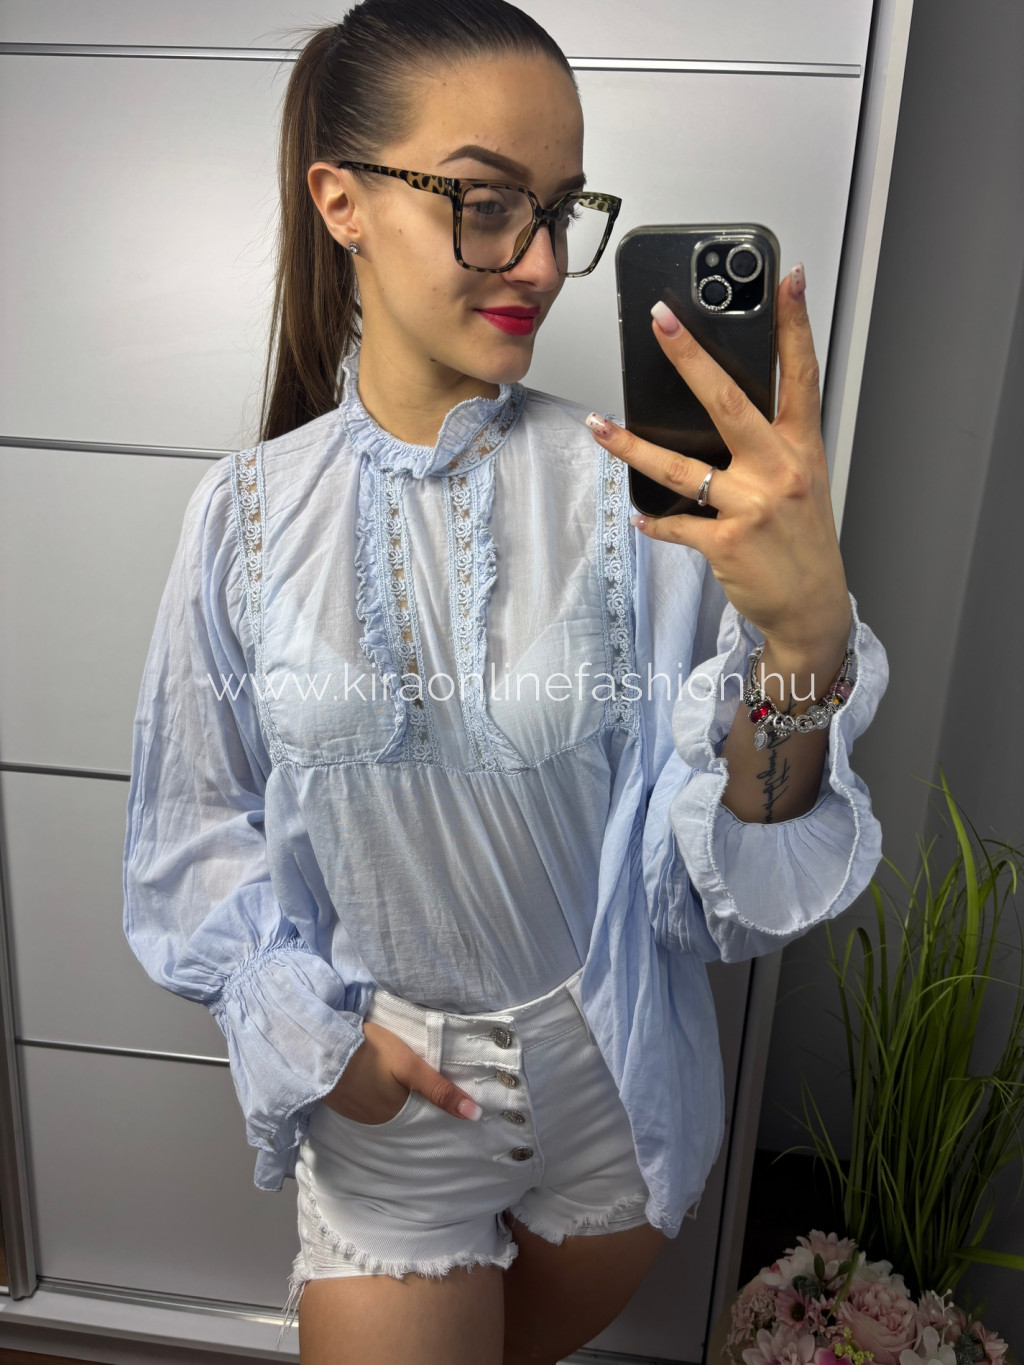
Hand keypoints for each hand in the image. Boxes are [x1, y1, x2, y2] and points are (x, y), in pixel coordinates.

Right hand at [321, 1019, 482, 1122]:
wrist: (318, 1042)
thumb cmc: (368, 1052)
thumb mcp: (408, 1065)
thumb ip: (439, 1089)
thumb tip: (475, 1115)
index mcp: (393, 1116)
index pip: (422, 1119)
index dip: (435, 1109)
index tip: (450, 1102)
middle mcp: (374, 1122)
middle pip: (403, 1115)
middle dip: (415, 1105)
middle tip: (424, 1086)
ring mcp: (354, 1112)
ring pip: (384, 1109)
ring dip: (394, 1099)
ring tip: (402, 1082)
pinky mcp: (340, 1099)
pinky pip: (366, 1102)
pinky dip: (375, 1094)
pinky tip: (377, 1079)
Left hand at [586, 265, 851, 662]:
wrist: (812, 606)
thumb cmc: (802, 541)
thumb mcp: (802, 482)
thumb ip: (772, 445)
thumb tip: (724, 413)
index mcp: (801, 448)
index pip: (800, 374)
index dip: (795, 324)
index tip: (787, 278)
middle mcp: (779, 469)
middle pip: (728, 401)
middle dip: (690, 356)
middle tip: (661, 319)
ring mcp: (752, 505)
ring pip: (679, 467)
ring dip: (631, 446)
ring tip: (599, 426)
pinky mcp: (726, 541)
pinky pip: (675, 524)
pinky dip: (654, 523)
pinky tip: (641, 518)